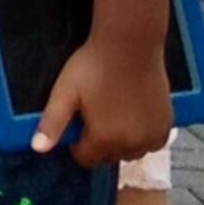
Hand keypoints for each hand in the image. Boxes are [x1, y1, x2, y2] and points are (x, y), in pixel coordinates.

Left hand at [34, 32, 170, 166]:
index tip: (78, 124)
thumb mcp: (65, 93)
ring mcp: (152, 135)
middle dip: (99, 143)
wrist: (130, 45)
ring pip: (132, 152)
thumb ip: (52, 123)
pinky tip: (134, 116)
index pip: (86, 159)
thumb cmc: (94, 66)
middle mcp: (131, 144)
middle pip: (109, 156)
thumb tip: (37, 149)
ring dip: (122, 142)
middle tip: (95, 114)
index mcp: (104, 139)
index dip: (77, 143)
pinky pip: (153, 143)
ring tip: (114, 114)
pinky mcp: (166, 124)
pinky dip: (143, 137)